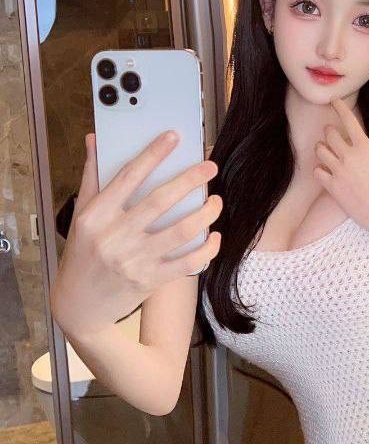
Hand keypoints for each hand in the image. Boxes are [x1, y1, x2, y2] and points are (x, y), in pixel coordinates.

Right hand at [49, 130, 222, 337]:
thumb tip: (95, 138)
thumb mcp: (80, 216)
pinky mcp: (149, 280)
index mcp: (96, 215)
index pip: (128, 177)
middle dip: (190, 180)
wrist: (78, 306)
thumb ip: (92, 177)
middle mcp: (114, 236)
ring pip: (180, 231)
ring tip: (215, 200)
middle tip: (210, 166)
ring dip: (205, 213)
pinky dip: (206, 249)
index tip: (174, 136)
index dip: (152, 154)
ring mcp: (133, 260)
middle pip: (160, 201)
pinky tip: (214, 236)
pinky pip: (187, 262)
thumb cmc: (82, 254)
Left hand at [312, 97, 368, 237]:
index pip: (348, 120)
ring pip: (319, 150)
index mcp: (365, 148)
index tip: (334, 100)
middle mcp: (349, 156)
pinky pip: (317, 171)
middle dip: (330, 130)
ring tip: (328, 151)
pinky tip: (326, 170)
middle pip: (329, 133)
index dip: (339, 107)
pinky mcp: (332, 187)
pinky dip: (320, 168)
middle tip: (333, 133)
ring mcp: (338, 172)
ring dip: (322, 147)